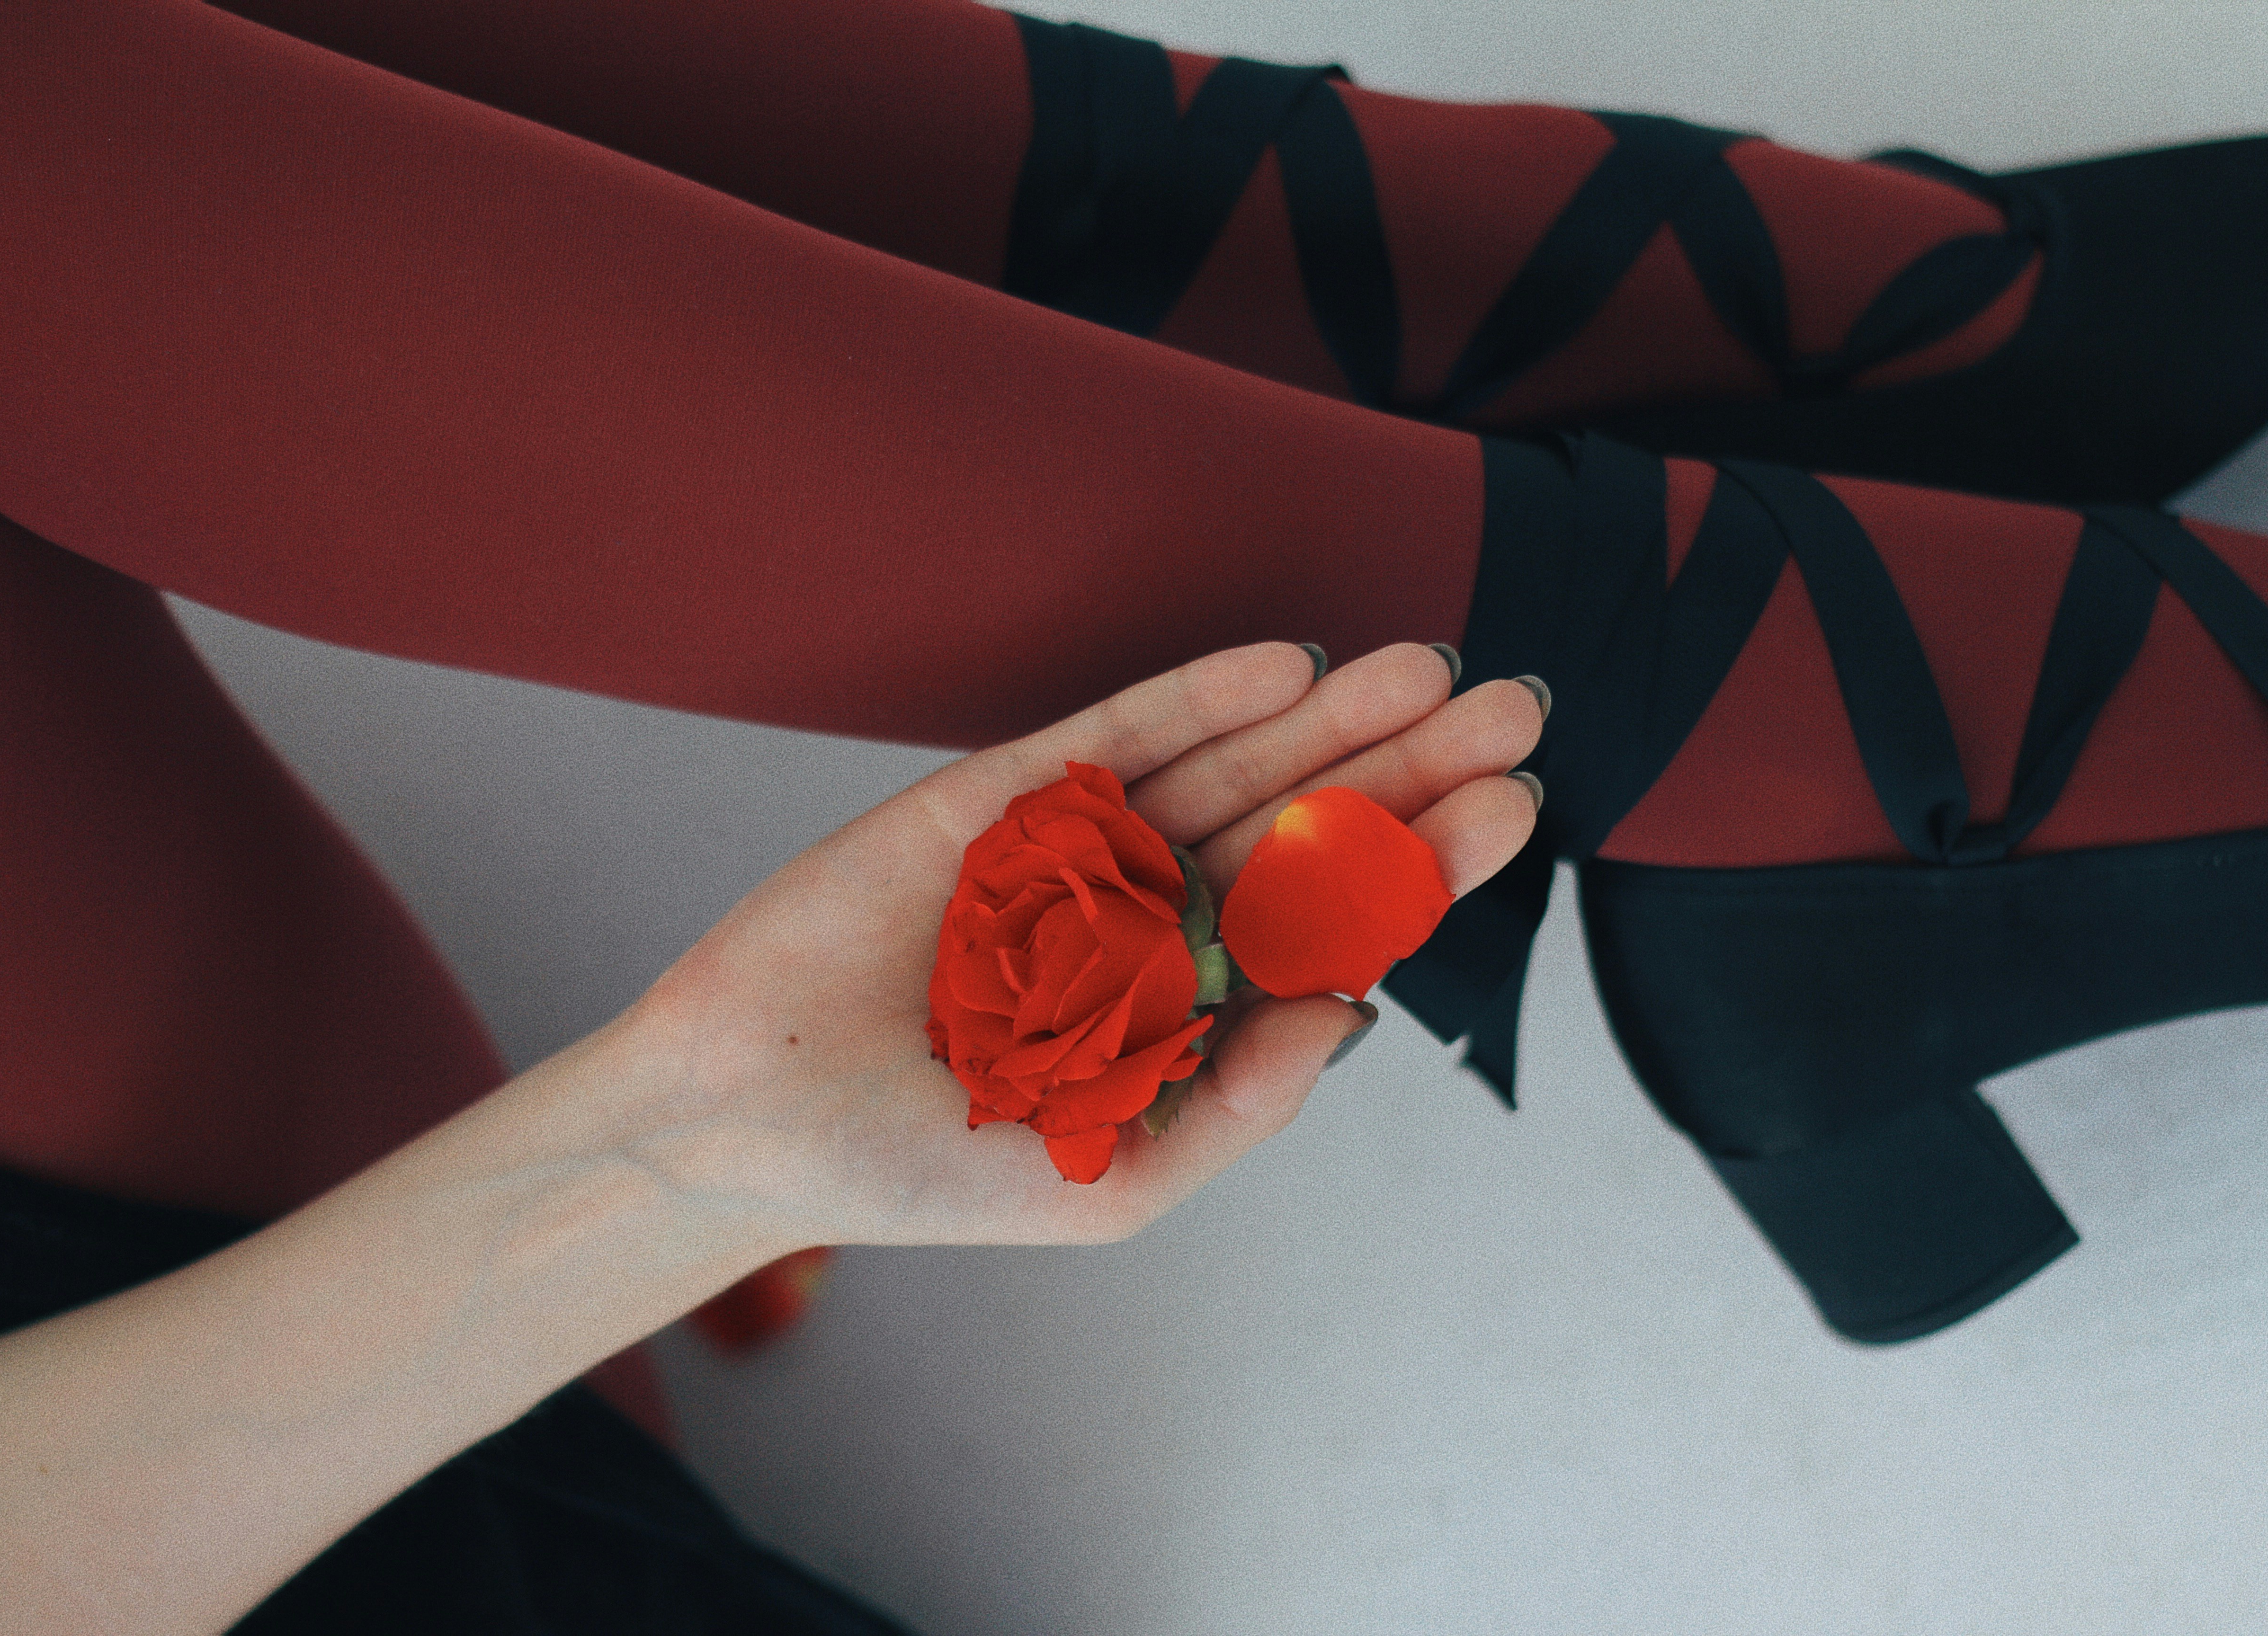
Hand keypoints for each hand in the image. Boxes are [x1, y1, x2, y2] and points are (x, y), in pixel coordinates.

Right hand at [610, 641, 1543, 1251]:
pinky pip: (1116, 736)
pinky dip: (1199, 698)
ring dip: (1328, 718)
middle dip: (1405, 768)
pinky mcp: (1000, 797)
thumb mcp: (1121, 1176)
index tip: (1511, 810)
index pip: (1330, 919)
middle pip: (1303, 824)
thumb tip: (1364, 1009)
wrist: (752, 1125)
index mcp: (1186, 999)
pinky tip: (1288, 667)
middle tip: (1515, 713)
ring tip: (1429, 668)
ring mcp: (1077, 847)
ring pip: (1229, 767)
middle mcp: (1148, 911)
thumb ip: (1243, 1099)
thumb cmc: (933, 1171)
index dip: (1420, 861)